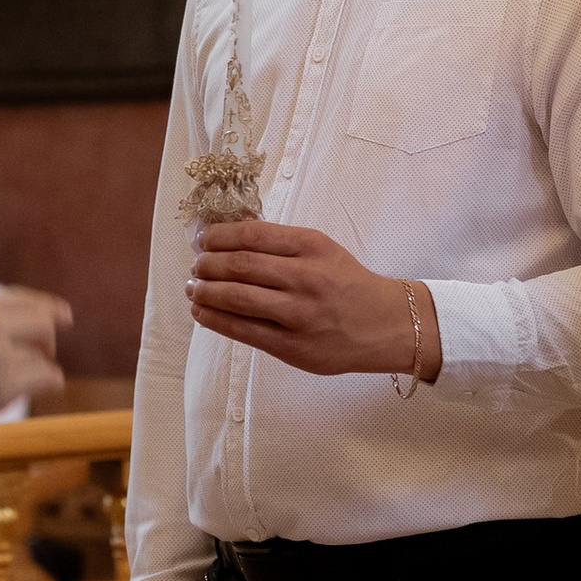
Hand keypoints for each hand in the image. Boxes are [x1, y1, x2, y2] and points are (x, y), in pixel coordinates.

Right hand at [0, 288, 68, 442]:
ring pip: (45, 352)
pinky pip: (47, 376)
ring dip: (42, 368)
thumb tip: (17, 331)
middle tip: (41, 359)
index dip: (45, 307)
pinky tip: (37, 391)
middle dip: (47, 340)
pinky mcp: (5, 381)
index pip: (20, 297)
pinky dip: (47, 384)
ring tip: (25, 383)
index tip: (63, 316)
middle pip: (43, 319)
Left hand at [189, 221, 441, 379]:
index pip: (252, 234)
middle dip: (207, 264)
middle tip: (196, 266)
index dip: (218, 236)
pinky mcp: (293, 346)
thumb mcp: (323, 250)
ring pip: (237, 298)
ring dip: (206, 292)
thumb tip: (228, 240)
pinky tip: (202, 312)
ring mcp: (299, 314)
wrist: (387, 325)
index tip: (203, 239)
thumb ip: (282, 245)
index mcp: (312, 246)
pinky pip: (244, 331)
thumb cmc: (349, 284)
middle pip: (240, 266)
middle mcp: (306, 277)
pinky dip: (216, 320)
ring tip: (194, 289)